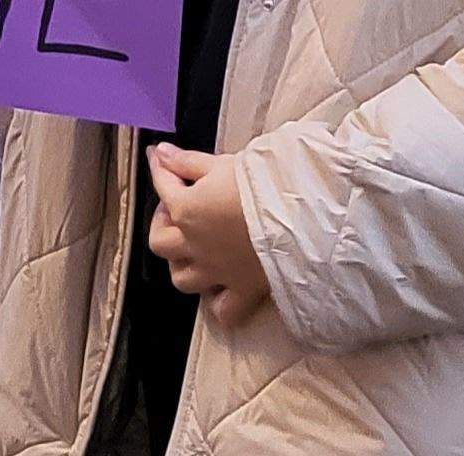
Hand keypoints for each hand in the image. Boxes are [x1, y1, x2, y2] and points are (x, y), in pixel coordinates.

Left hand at [146, 143, 271, 328]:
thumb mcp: (224, 164)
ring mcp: (217, 272)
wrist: (304, 217)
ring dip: (182, 264)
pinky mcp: (243, 290)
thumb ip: (188, 162)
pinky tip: (221, 288)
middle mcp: (195, 245)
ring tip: (194, 249)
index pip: (163, 186)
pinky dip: (218, 302)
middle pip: (160, 242)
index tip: (159, 158)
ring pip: (182, 279)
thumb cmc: (264, 185)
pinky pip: (223, 310)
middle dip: (163, 224)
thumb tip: (161, 153)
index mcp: (187, 210)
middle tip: (178, 210)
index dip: (160, 169)